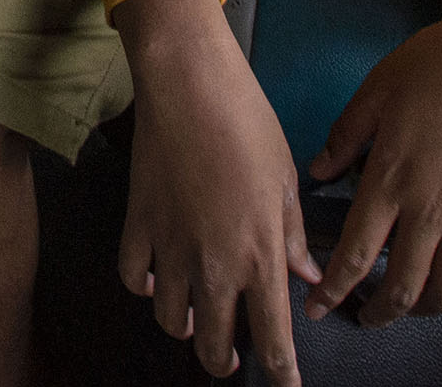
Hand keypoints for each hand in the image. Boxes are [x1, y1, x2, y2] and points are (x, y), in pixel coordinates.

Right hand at [115, 0, 321, 379]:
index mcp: (260, 256)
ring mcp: (170, 249)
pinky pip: (135, 278)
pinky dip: (146, 287)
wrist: (189, 85)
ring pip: (171, 320)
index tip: (286, 386)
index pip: (272, 339)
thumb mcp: (287, 181)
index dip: (281, 373)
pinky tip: (158, 280)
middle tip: (233, 356)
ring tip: (196, 320)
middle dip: (225, 360)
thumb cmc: (247, 123)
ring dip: (186, 327)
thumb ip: (294, 238)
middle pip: (212, 345)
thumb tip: (307, 276)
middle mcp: (213, 265)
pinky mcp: (138, 225)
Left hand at [303, 0, 441, 324]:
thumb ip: (344, 137)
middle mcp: (429, 208)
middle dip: (378, 313)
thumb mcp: (376, 90)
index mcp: (389, 179)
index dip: (332, 291)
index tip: (317, 309)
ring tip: (409, 306)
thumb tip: (317, 172)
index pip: (354, 255)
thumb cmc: (437, 63)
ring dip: (425, 307)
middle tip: (363, 317)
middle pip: (401, 286)